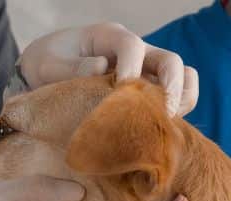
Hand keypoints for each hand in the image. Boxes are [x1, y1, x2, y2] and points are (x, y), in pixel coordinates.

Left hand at [19, 23, 198, 115]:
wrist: (50, 75)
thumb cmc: (47, 65)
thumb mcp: (46, 64)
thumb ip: (69, 66)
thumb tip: (100, 67)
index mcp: (110, 38)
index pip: (132, 45)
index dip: (131, 68)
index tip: (119, 92)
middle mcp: (137, 52)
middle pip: (171, 61)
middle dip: (171, 87)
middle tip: (160, 114)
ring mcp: (148, 73)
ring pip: (184, 78)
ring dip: (182, 101)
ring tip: (165, 124)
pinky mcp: (151, 94)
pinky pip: (180, 99)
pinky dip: (178, 113)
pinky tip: (158, 132)